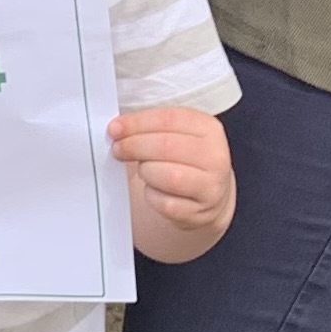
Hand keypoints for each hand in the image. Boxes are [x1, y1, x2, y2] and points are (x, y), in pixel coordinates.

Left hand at [111, 104, 235, 258]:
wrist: (209, 194)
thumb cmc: (185, 159)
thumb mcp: (178, 134)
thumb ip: (151, 127)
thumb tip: (118, 129)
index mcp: (209, 129)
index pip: (169, 119)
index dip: (137, 123)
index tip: (115, 128)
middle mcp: (216, 157)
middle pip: (167, 146)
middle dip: (135, 146)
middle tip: (118, 149)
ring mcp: (211, 187)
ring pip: (168, 176)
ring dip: (146, 171)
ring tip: (143, 169)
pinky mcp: (199, 213)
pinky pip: (165, 204)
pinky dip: (152, 195)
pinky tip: (153, 189)